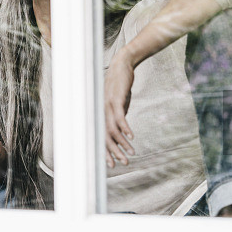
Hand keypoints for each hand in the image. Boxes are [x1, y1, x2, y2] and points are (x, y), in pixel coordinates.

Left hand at [104, 51, 135, 167]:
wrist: (122, 66)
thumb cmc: (120, 86)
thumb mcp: (119, 103)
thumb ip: (118, 116)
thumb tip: (121, 130)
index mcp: (100, 114)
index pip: (100, 136)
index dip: (105, 151)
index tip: (111, 164)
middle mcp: (100, 111)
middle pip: (104, 136)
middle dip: (113, 152)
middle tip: (123, 163)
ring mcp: (107, 105)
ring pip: (112, 130)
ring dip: (122, 143)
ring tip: (131, 153)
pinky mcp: (116, 99)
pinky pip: (120, 117)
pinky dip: (125, 128)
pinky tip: (131, 137)